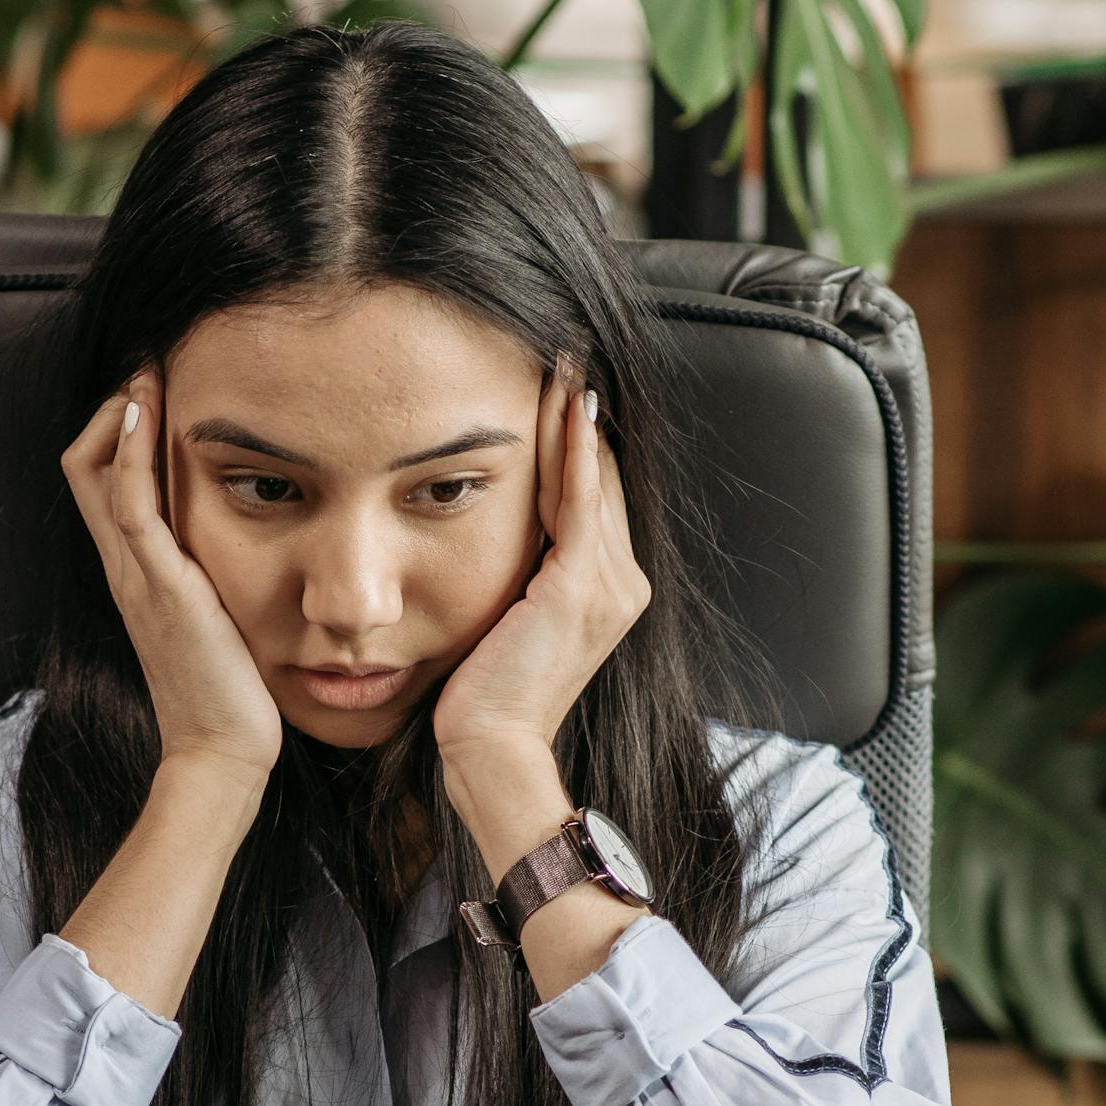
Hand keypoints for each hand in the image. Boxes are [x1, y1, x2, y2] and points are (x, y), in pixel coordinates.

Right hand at [60, 369, 284, 796]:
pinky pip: (130, 507)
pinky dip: (130, 453)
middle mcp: (123, 567)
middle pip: (83, 463)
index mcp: (133, 571)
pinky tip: (146, 413)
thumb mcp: (214, 615)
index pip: (98, 479)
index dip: (115, 428)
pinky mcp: (160, 587)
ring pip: (97, 472)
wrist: (222, 750)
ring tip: (148, 371)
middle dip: (112, 405)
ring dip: (120, 413)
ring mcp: (135, 575)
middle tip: (151, 367)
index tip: (156, 389)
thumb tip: (237, 539)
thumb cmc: (228, 690)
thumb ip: (208, 574)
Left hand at [433, 373, 649, 779]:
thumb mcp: (507, 627)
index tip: (560, 390)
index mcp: (607, 594)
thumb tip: (497, 547)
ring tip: (564, 363)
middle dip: (581, 419)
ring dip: (577, 420)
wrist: (491, 749)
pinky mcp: (579, 589)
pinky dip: (575, 452)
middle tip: (564, 356)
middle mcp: (622, 586)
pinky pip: (580, 502)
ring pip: (593, 482)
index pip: (595, 500)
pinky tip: (566, 406)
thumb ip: (519, 582)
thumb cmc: (484, 700)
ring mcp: (608, 587)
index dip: (580, 444)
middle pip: (602, 481)